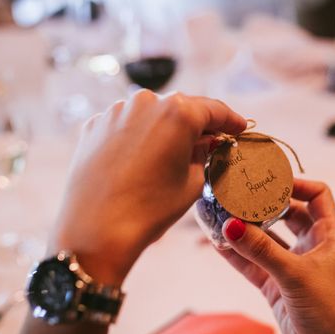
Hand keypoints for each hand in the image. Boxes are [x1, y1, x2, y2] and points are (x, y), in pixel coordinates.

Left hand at [51, 91, 245, 284]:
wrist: (95, 231)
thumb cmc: (150, 209)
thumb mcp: (193, 183)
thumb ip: (203, 154)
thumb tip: (205, 142)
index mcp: (178, 113)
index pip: (213, 109)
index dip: (230, 120)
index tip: (240, 128)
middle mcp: (146, 102)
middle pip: (181, 108)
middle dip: (197, 125)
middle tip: (210, 143)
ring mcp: (116, 111)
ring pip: (151, 115)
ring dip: (165, 130)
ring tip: (171, 155)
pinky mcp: (94, 125)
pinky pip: (126, 125)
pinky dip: (139, 137)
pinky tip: (142, 160)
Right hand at [218, 179, 334, 333]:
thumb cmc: (330, 309)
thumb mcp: (294, 274)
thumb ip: (261, 250)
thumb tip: (231, 225)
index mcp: (328, 234)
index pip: (317, 195)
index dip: (296, 184)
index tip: (270, 181)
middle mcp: (311, 246)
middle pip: (287, 214)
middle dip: (264, 205)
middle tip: (239, 196)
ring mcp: (293, 265)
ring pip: (266, 240)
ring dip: (247, 230)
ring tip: (222, 218)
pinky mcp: (278, 286)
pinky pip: (254, 264)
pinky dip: (238, 255)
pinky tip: (219, 245)